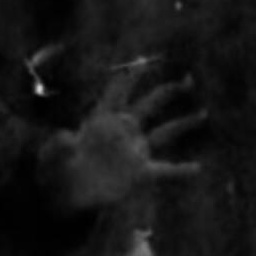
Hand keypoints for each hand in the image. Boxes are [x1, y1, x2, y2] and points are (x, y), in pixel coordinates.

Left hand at [45, 63, 203, 212]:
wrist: (65, 195)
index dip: (129, 78)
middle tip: (187, 80)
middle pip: (148, 106)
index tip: (143, 60)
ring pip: (164, 134)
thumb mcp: (52, 156)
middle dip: (167, 92)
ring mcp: (133, 151)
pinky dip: (181, 171)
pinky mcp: (139, 173)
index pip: (117, 93)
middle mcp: (122, 132)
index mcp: (100, 121)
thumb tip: (66, 138)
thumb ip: (59, 146)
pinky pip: (165, 171)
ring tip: (203, 113)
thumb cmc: (55, 170)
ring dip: (184, 123)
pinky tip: (197, 168)